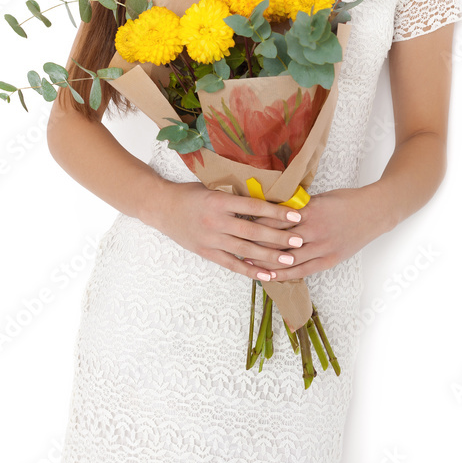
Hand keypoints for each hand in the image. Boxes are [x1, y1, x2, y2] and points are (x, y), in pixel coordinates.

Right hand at [152, 179, 306, 281]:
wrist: (162, 208)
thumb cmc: (190, 193)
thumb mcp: (213, 187)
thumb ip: (236, 193)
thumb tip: (267, 194)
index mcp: (220, 201)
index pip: (254, 207)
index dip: (276, 212)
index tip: (296, 215)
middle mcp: (216, 221)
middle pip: (253, 232)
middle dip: (278, 238)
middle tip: (299, 241)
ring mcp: (211, 239)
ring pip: (245, 251)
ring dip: (269, 257)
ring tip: (289, 260)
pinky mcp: (207, 252)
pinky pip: (231, 264)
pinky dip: (250, 270)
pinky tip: (266, 275)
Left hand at [240, 184, 391, 280]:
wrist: (374, 212)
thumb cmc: (346, 200)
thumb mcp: (320, 197)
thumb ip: (299, 206)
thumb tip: (276, 208)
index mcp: (309, 212)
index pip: (276, 220)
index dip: (257, 224)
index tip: (242, 224)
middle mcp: (314, 232)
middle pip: (278, 241)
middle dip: (257, 246)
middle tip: (237, 247)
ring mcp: (322, 248)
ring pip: (289, 259)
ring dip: (267, 263)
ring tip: (248, 263)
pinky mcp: (329, 260)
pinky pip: (304, 270)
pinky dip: (286, 274)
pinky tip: (272, 276)